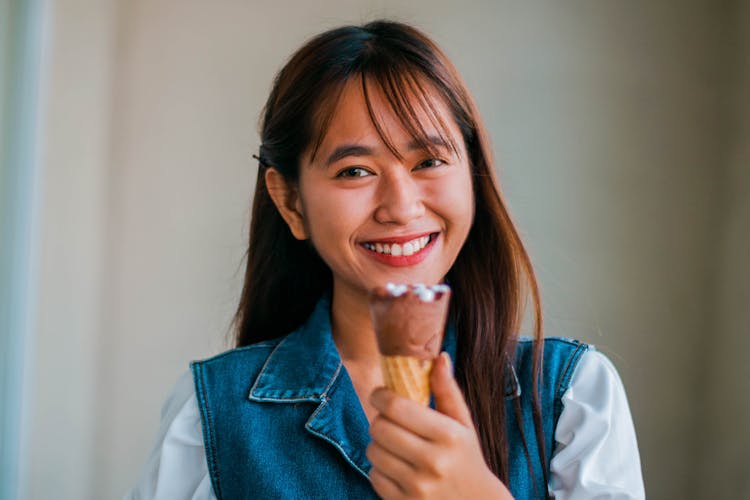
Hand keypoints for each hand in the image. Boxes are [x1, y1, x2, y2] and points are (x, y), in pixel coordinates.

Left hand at [367, 352, 513, 498]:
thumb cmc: (466, 458)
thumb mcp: (464, 424)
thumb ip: (448, 391)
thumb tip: (440, 357)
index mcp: (448, 436)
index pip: (396, 407)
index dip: (380, 396)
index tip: (381, 395)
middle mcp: (433, 462)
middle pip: (379, 428)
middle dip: (379, 420)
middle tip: (389, 420)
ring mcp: (417, 486)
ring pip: (373, 451)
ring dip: (378, 444)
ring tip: (395, 444)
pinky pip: (374, 475)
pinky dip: (380, 468)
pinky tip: (396, 467)